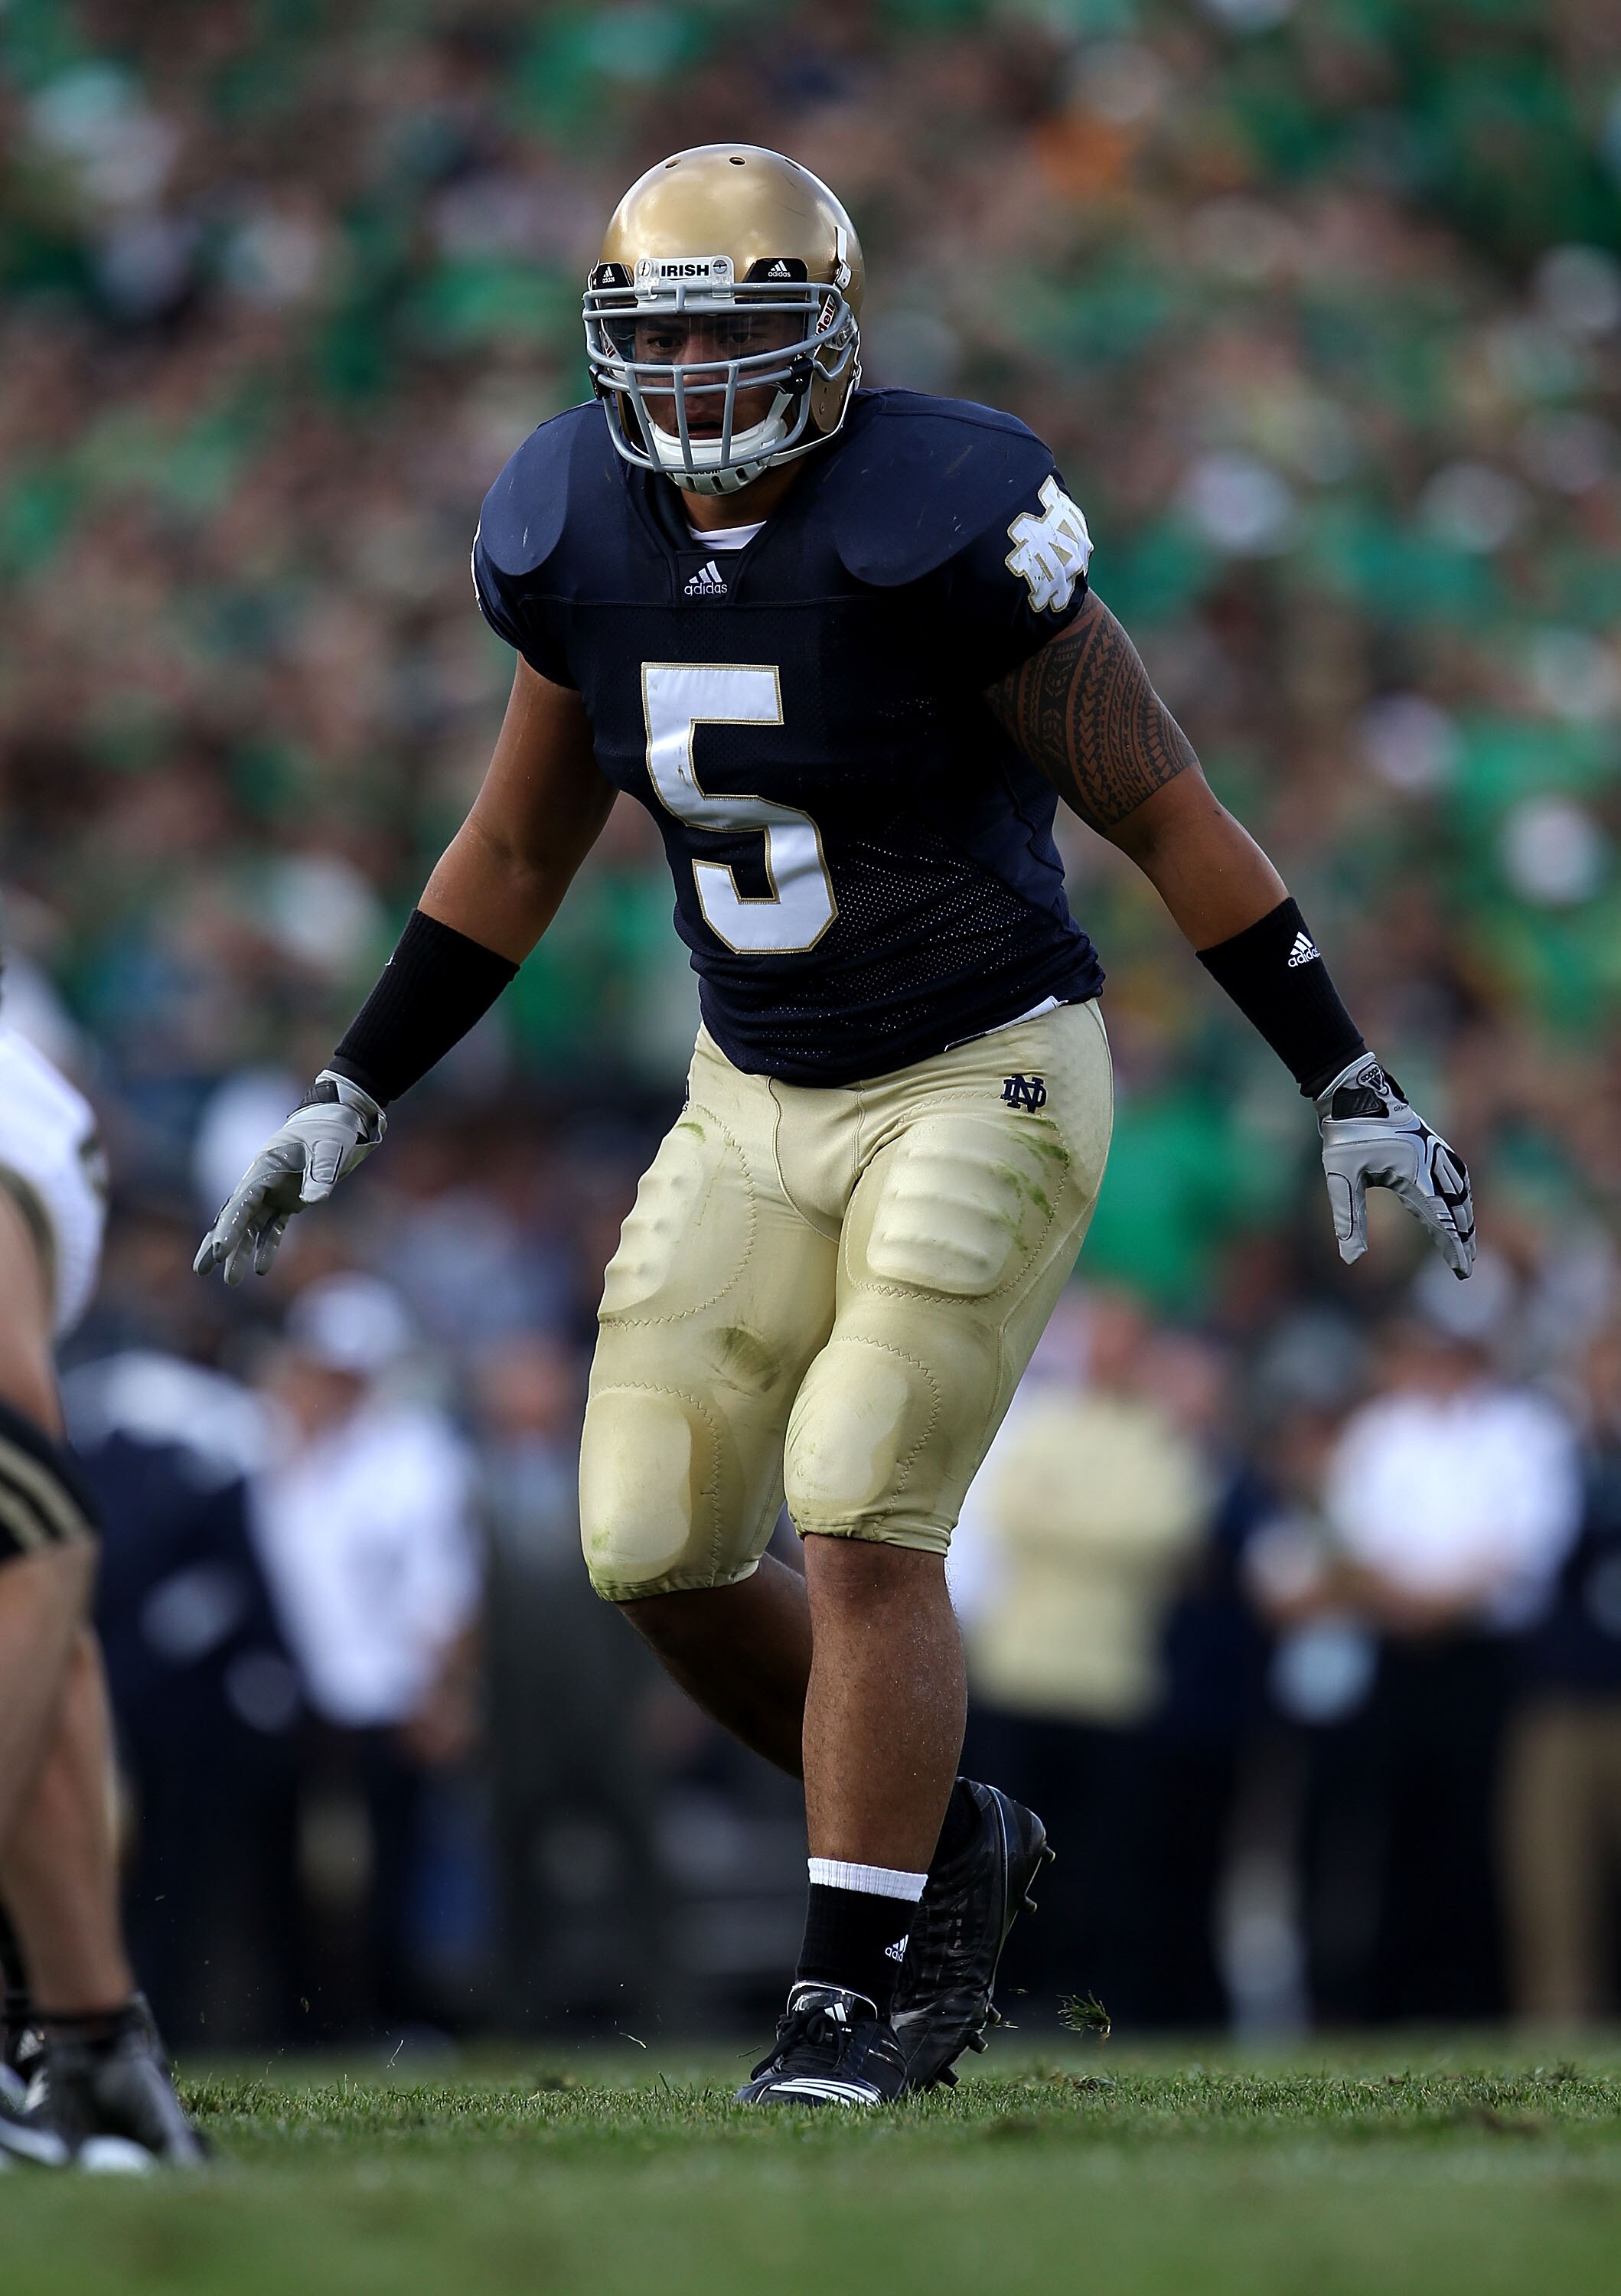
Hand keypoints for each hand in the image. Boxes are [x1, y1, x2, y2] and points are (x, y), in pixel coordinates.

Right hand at [193, 1071, 385, 1285]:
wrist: (342, 1118)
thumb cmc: (332, 1128)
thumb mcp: (330, 1148)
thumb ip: (321, 1173)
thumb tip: (314, 1199)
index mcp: (265, 1166)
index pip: (242, 1201)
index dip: (230, 1227)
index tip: (219, 1251)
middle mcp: (264, 1180)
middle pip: (235, 1216)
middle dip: (219, 1242)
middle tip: (201, 1269)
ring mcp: (275, 1191)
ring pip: (251, 1226)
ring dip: (240, 1251)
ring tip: (230, 1280)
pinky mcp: (290, 1199)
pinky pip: (274, 1226)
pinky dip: (268, 1245)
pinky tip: (260, 1268)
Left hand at [1315, 1055, 1474, 1279]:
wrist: (1352, 1089)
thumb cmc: (1345, 1132)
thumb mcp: (1340, 1176)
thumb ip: (1348, 1218)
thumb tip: (1350, 1260)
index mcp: (1413, 1171)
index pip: (1441, 1217)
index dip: (1452, 1245)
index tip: (1461, 1268)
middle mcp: (1430, 1161)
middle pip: (1456, 1205)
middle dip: (1462, 1236)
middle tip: (1465, 1265)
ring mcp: (1433, 1149)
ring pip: (1460, 1188)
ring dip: (1465, 1214)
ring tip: (1465, 1240)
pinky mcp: (1429, 1142)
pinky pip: (1454, 1171)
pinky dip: (1461, 1192)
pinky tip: (1458, 1203)